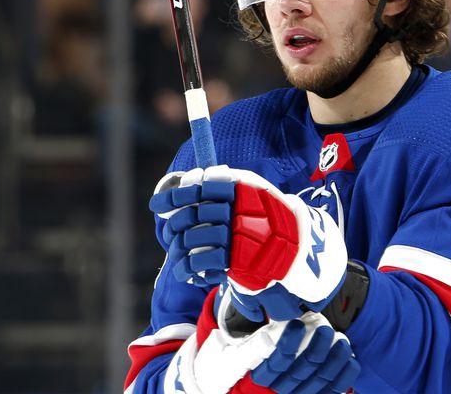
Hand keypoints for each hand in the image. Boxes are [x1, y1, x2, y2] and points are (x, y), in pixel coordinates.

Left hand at [151, 166, 347, 320]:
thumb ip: (219, 182)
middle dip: (176, 226)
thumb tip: (185, 180)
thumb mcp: (248, 189)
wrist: (294, 246)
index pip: (196, 189)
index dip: (173, 197)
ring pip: (192, 240)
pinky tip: (187, 270)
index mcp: (237, 189)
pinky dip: (189, 268)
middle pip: (191, 216)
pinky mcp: (237, 260)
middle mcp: (237, 210)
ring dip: (179, 249)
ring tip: (177, 256)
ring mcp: (237, 235)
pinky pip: (202, 263)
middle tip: (171, 233)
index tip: (156, 204)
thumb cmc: (265, 214)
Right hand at [166, 291, 359, 393]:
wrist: (257, 383)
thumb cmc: (254, 354)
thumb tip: (260, 300)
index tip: (298, 325)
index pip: (276, 363)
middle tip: (326, 328)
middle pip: (301, 372)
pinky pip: (332, 390)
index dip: (288, 345)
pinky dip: (344, 377)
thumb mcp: (244, 346)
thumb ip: (253, 332)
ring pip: (319, 381)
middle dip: (316, 349)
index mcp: (260, 376)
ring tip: (341, 339)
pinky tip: (350, 359)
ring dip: (333, 360)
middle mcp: (279, 390)